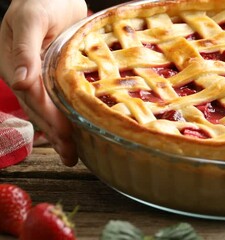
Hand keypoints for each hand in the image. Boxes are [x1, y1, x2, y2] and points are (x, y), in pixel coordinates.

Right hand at [0, 0, 86, 165]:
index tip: (64, 137)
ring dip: (61, 130)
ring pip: (50, 108)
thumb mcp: (29, 21)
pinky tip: (77, 129)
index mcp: (15, 66)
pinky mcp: (56, 73)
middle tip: (72, 156)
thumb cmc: (40, 1)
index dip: (48, 119)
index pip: (33, 98)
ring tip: (74, 153)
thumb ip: (23, 50)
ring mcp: (41, 75)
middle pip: (41, 109)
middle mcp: (27, 74)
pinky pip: (61, 97)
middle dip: (56, 133)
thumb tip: (20, 82)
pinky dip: (68, 114)